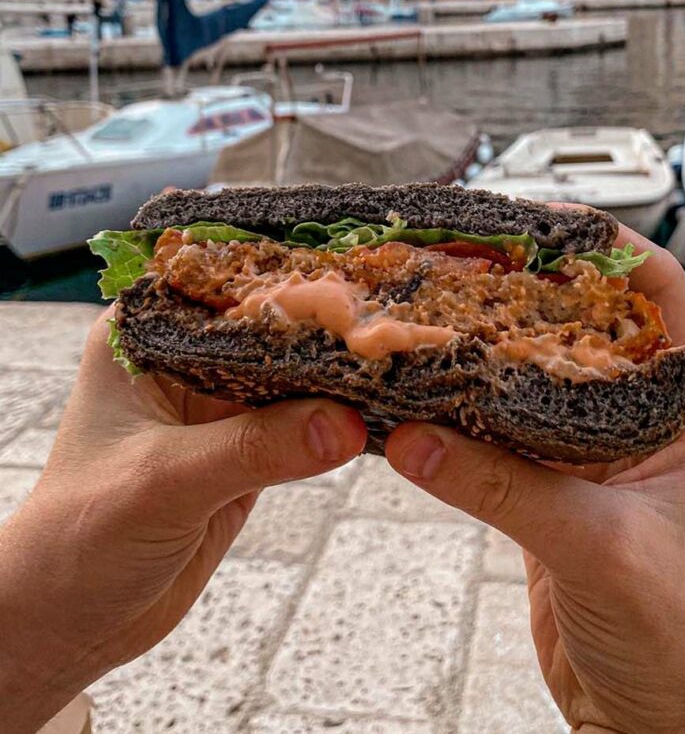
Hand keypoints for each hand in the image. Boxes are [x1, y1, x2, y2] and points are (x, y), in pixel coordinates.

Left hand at [0, 312, 366, 733]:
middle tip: (393, 319)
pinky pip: (304, 424)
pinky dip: (338, 421)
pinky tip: (381, 409)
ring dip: (337, 374)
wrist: (72, 620)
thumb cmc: (81, 537)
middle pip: (268, 325)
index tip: (350, 275)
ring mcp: (219, 404)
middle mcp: (185, 357)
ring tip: (400, 360)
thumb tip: (347, 423)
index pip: (223, 284)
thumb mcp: (165, 481)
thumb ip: (255, 448)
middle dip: (324, 324)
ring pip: (292, 374)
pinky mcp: (247, 449)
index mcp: (145, 334)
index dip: (283, 278)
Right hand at [386, 227, 684, 733]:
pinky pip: (498, 430)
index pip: (655, 290)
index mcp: (683, 408)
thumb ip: (507, 490)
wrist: (658, 724)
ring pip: (530, 372)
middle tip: (455, 257)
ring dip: (483, 345)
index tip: (536, 219)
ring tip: (426, 311)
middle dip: (520, 285)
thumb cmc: (678, 642)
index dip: (602, 243)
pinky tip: (417, 394)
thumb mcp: (602, 552)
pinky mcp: (546, 488)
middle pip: (577, 320)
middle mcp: (636, 417)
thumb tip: (409, 437)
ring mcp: (587, 452)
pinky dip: (459, 408)